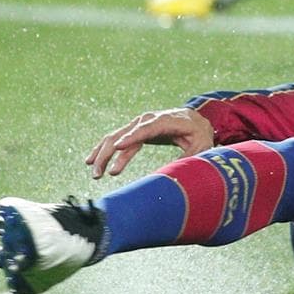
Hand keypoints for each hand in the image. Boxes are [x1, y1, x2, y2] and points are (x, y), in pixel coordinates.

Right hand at [86, 107, 214, 179]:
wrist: (194, 120)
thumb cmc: (198, 134)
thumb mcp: (201, 145)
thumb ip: (191, 157)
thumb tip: (179, 174)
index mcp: (168, 120)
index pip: (148, 128)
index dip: (132, 136)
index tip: (118, 146)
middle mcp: (150, 119)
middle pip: (126, 133)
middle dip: (110, 152)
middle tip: (99, 173)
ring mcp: (141, 123)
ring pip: (117, 136)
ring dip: (103, 153)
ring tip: (95, 172)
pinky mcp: (135, 129)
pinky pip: (117, 138)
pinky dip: (104, 149)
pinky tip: (92, 161)